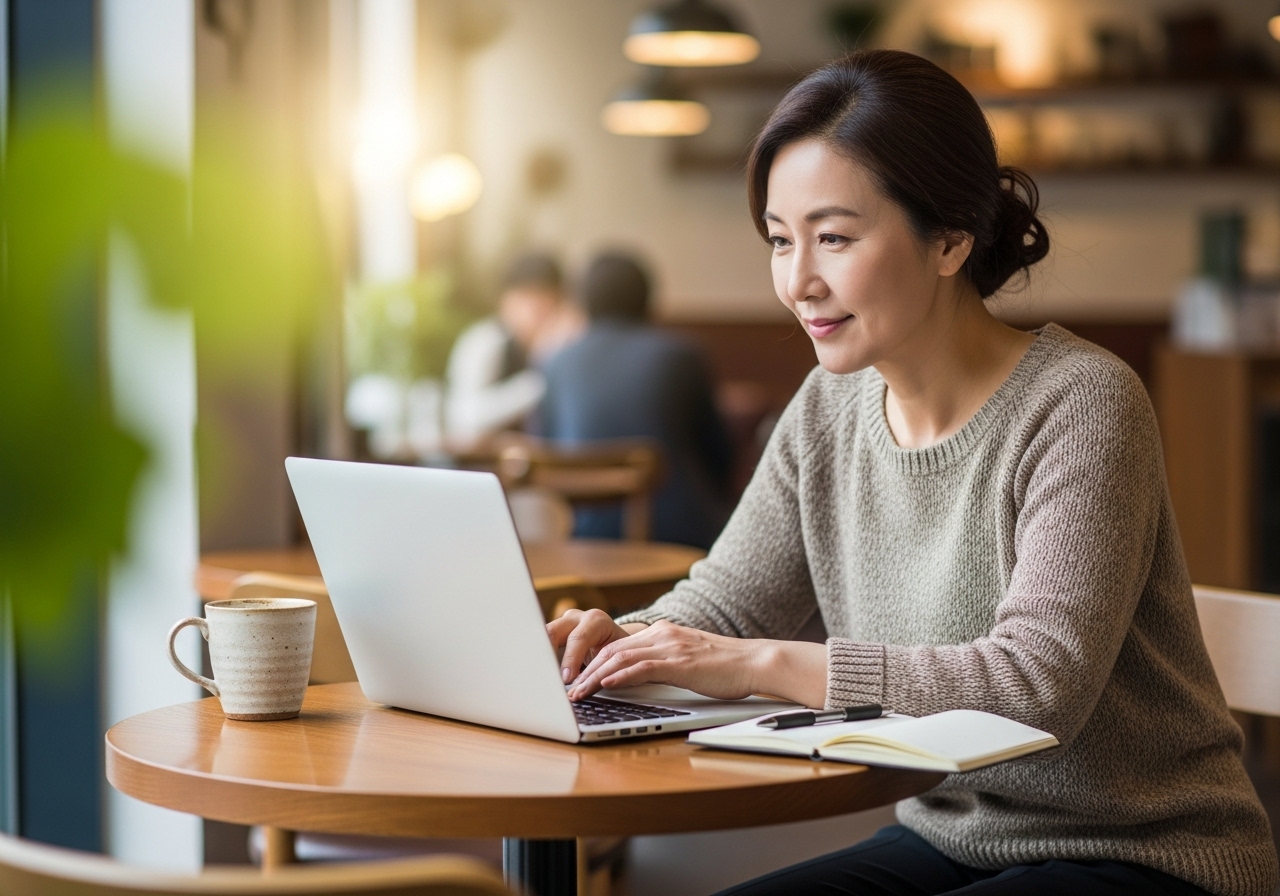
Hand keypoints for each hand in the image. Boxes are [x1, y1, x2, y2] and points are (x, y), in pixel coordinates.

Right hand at [545, 609, 637, 683]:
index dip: (570, 660)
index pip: (578, 638)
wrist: (617, 641)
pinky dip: (540, 659)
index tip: (566, 679)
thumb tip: (581, 690)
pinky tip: (539, 673)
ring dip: (540, 658)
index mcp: (595, 621)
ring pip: (543, 637)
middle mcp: (576, 618)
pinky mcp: (553, 633)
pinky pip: (541, 644)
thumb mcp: (615, 658)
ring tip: (539, 677)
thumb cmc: (618, 651)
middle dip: (547, 655)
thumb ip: (600, 670)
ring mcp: (562, 623)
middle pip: (553, 632)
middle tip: (547, 677)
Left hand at [567, 620, 763, 700]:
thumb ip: (661, 664)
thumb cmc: (725, 667)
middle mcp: (662, 635)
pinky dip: (621, 676)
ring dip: (595, 677)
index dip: (593, 662)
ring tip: (578, 693)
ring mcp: (670, 646)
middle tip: (568, 689)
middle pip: (612, 650)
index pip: (617, 646)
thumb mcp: (687, 661)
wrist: (754, 662)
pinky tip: (607, 685)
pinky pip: (644, 667)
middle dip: (586, 670)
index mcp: (662, 633)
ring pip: (622, 658)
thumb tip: (634, 678)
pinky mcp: (680, 661)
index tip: (577, 679)